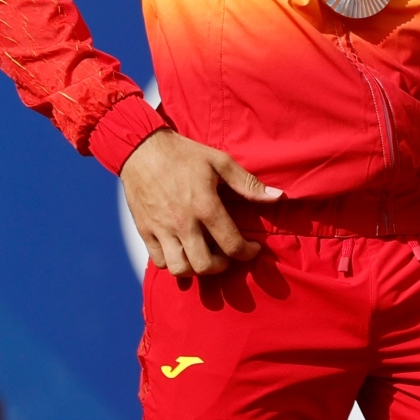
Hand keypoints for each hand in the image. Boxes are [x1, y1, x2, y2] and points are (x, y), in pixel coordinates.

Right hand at [120, 128, 283, 277]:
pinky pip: (159, 262)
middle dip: (222, 266)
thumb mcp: (221, 162)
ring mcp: (161, 230)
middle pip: (204, 265)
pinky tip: (184, 252)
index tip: (253, 249)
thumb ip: (248, 184)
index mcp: (205, 206)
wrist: (142, 150)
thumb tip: (277, 197)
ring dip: (196, 269)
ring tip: (205, 256)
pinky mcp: (144, 232)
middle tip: (227, 255)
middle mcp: (182, 223)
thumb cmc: (185, 155)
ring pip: (180, 269)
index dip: (247, 252)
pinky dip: (173, 264)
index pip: (231, 244)